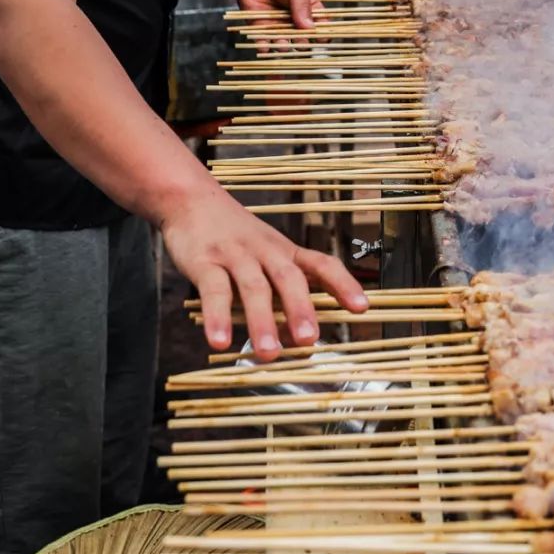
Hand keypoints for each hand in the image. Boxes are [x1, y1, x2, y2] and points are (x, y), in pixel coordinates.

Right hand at [161, 188, 367, 353]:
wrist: (192, 199)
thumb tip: (297, 341)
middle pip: (288, 278)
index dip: (343, 284)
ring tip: (269, 354)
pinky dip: (218, 317)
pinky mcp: (204, 261)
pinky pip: (213, 290)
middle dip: (301, 309)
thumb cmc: (234, 238)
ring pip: (253, 287)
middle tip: (310, 341)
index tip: (361, 307)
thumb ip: (278, 297)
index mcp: (285, 251)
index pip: (322, 264)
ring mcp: (235, 255)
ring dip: (262, 321)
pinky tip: (219, 342)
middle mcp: (265, 251)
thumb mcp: (264, 259)